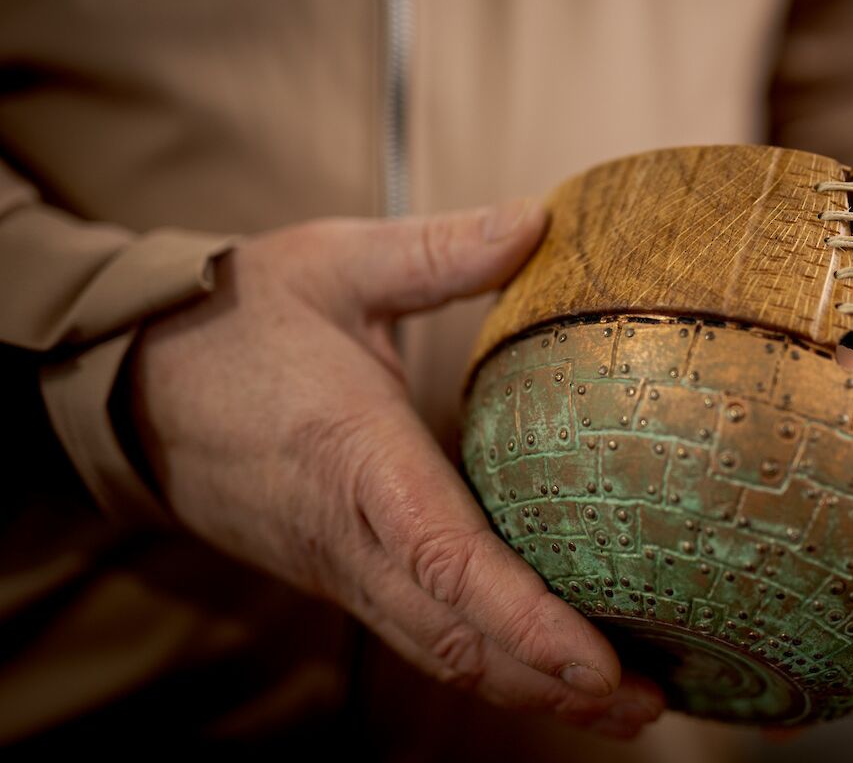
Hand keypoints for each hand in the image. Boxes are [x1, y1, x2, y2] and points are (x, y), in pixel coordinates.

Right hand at [128, 201, 663, 738]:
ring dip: (526, 686)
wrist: (131, 380)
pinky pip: (416, 632)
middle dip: (551, 682)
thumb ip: (438, 250)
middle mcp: (346, 533)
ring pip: (436, 650)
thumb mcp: (335, 263)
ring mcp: (337, 565)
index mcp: (353, 456)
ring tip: (619, 705)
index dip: (522, 618)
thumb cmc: (239, 318)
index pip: (445, 558)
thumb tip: (541, 219)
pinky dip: (486, 661)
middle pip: (453, 635)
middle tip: (648, 704)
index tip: (596, 664)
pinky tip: (543, 665)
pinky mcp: (337, 572)